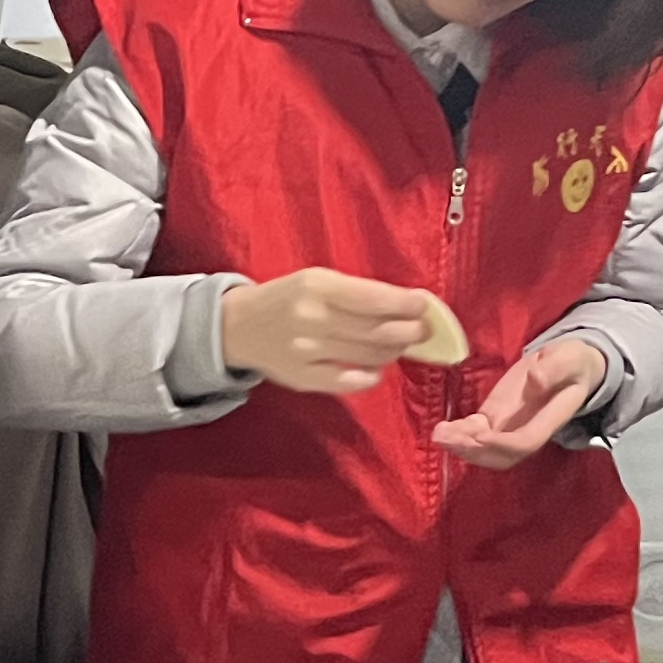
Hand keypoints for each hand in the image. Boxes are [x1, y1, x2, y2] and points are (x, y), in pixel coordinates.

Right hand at [220, 267, 442, 394]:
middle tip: (423, 330)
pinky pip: (350, 382)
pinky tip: (375, 368)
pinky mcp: (303, 378)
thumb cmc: (288, 298)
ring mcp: (307, 351)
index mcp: (317, 286)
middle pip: (377, 330)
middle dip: (410, 331)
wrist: (238, 327)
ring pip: (369, 356)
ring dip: (394, 351)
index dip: (406, 305)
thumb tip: (407, 305)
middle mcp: (312, 319)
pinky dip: (371, 376)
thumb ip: (357, 292)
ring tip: (400, 345)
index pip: (374, 299)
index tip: (424, 307)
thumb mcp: (318, 280)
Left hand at [434, 336, 610, 468]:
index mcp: (550, 419)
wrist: (570, 366)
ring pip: (486, 451)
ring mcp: (510, 426)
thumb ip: (555, 368)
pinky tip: (441, 429)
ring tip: (439, 435)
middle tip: (448, 437)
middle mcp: (528, 429)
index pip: (526, 441)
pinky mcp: (495, 417)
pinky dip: (458, 435)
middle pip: (503, 456)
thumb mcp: (570, 358)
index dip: (503, 443)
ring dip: (461, 447)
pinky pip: (476, 434)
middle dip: (474, 451)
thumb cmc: (574, 361)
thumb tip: (535, 379)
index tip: (479, 433)